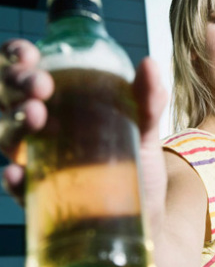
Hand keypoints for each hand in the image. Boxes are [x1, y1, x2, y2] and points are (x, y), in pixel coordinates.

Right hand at [0, 39, 168, 217]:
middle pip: (8, 98)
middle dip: (16, 84)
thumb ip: (147, 100)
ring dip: (14, 124)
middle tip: (41, 85)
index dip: (17, 58)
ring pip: (7, 137)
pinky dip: (15, 180)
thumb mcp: (146, 128)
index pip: (25, 71)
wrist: (149, 212)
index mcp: (61, 102)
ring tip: (36, 116)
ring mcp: (38, 162)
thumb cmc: (138, 162)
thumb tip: (150, 63)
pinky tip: (18, 174)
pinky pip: (19, 187)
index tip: (30, 54)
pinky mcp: (42, 197)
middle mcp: (41, 127)